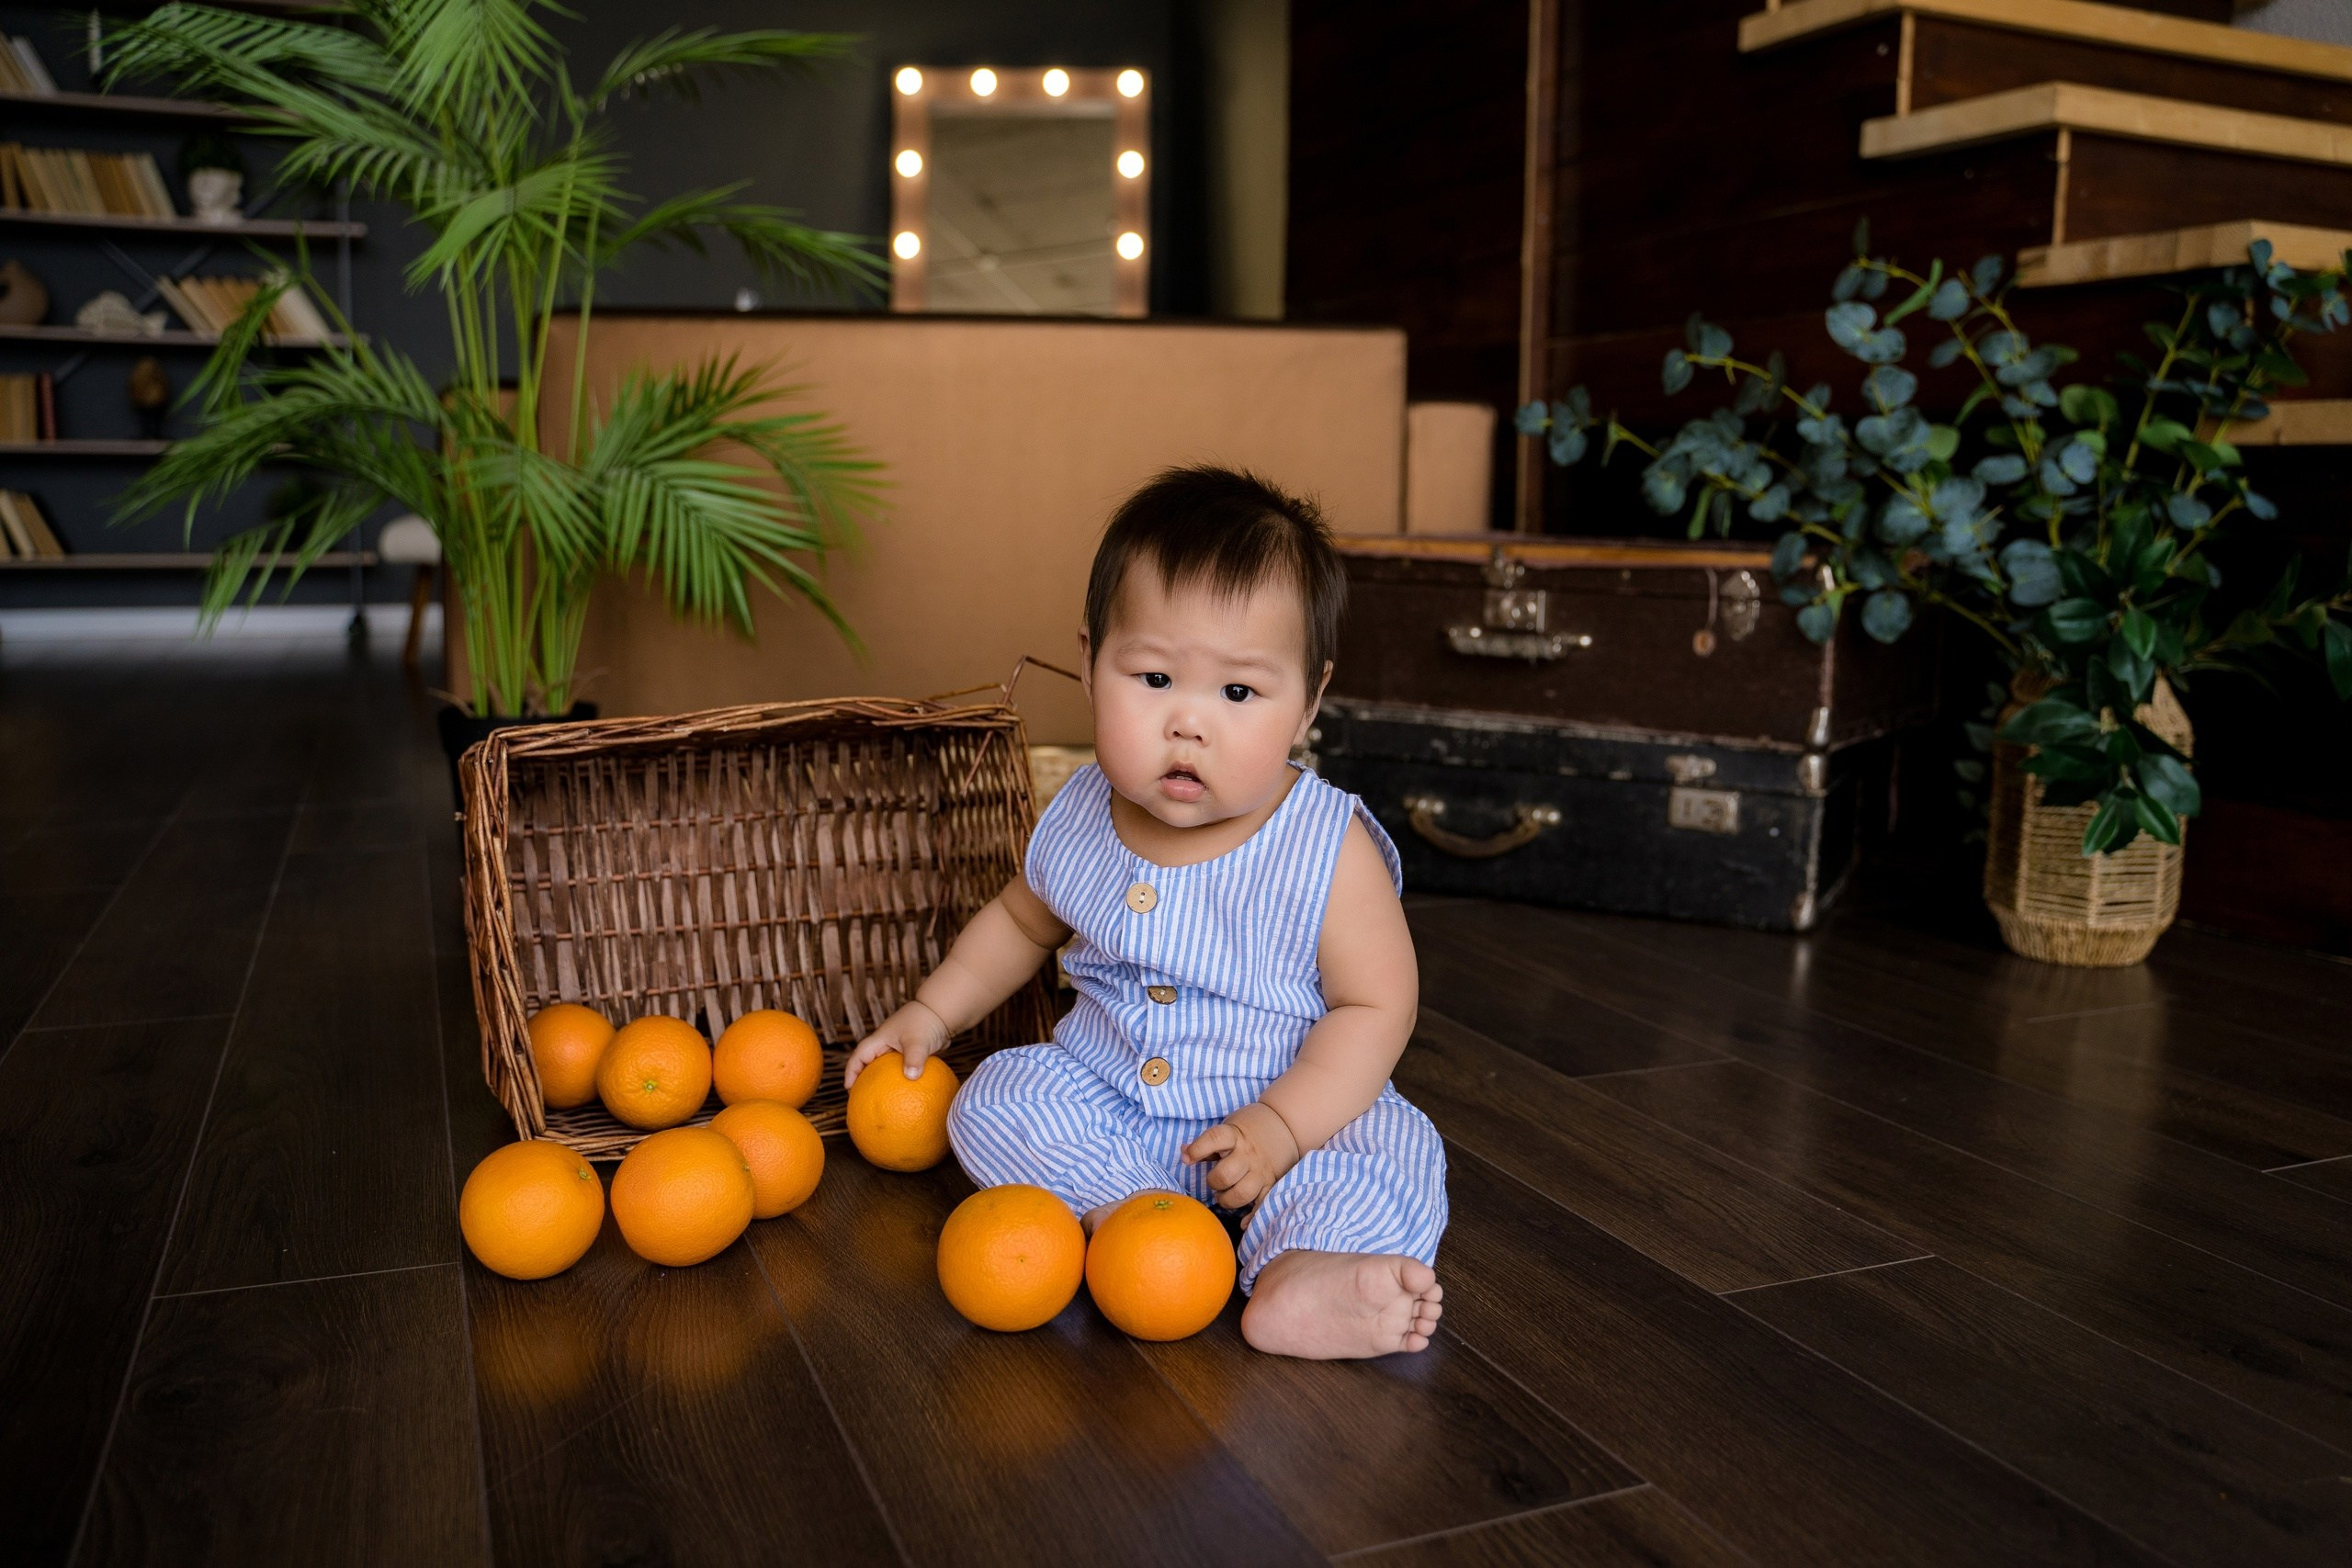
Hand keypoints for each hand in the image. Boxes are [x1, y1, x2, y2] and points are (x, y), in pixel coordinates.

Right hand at [843, 999, 949, 1089]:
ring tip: (878, 1099)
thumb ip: (914, 1059)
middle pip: (867, 1063)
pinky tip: (903, 1093)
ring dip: (879, 1080)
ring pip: (883, 1067)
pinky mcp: (909, 1052)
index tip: (849, 1088)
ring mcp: (897, 1048)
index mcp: (880, 1039)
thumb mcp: (918, 1041)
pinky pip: (899, 1069)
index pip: (859, 1056)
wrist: (941, 1012)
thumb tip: (911, 1078)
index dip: (851, 1072)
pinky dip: (898, 1079)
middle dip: (861, 1080)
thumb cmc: (926, 1022)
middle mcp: (885, 1044)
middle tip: (860, 1097)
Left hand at [1181, 1102, 1299, 1209]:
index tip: (1187, 1158)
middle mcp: (1249, 1155)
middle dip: (1214, 1182)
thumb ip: (1207, 1143)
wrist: (1285, 1123)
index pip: (1215, 1139)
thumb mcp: (1229, 1127)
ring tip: (1224, 1196)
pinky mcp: (1271, 1183)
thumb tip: (1184, 1153)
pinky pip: (1262, 1204)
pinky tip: (1243, 1222)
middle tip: (1215, 1182)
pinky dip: (1252, 1216)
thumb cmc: (1250, 1127)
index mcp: (1236, 1136)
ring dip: (1228, 1200)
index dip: (1198, 1149)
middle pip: (1226, 1174)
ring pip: (1243, 1193)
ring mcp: (1261, 1171)